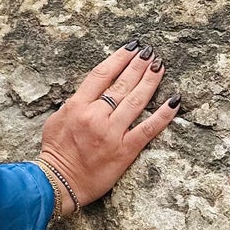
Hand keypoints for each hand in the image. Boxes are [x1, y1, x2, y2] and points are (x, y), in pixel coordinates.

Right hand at [37, 44, 178, 215]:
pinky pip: (148, 128)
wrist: (59, 181)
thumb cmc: (56, 151)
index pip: (101, 75)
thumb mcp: (57, 119)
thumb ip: (74, 103)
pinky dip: (163, 114)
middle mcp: (96, 116)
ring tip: (160, 66)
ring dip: (150, 81)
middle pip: (121, 84)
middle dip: (138, 65)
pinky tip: (174, 100)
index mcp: (77, 106)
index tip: (131, 48)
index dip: (118, 58)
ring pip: (136, 101)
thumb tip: (91, 91)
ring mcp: (112, 133)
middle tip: (151, 52)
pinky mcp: (125, 150)